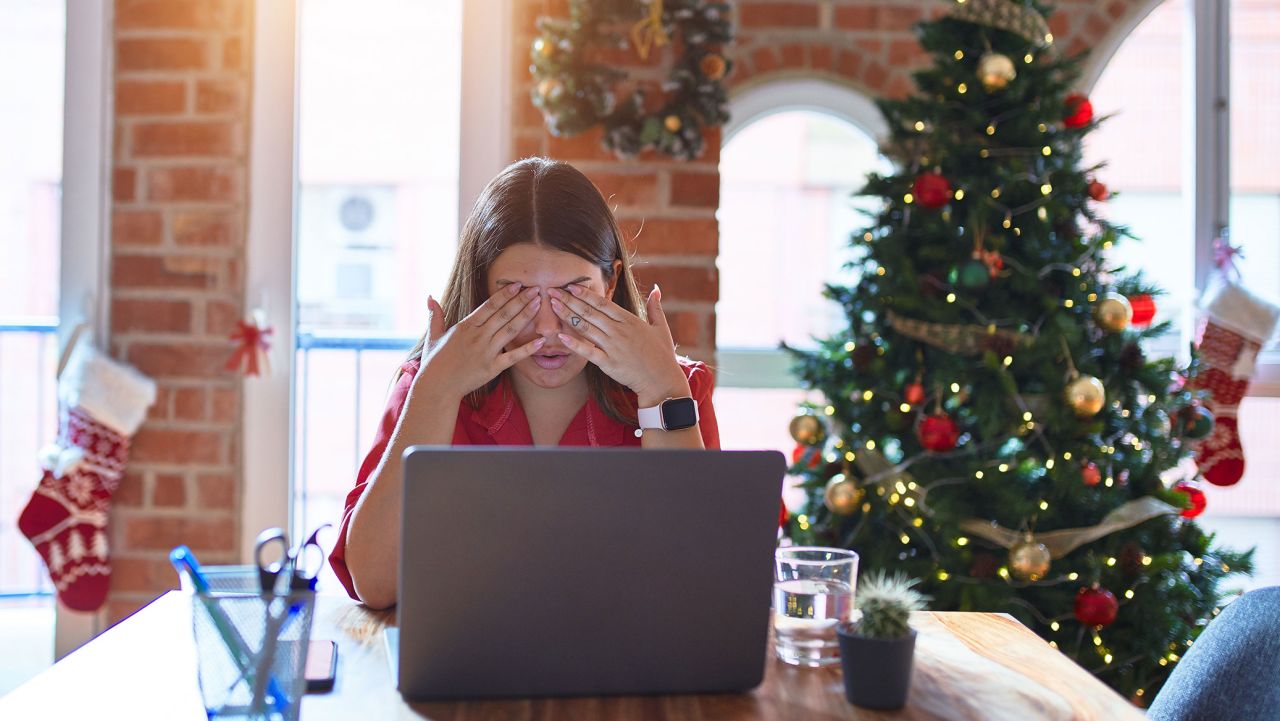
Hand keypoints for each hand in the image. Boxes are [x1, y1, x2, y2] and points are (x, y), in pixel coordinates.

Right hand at [415, 284, 546, 396]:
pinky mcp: (492, 368)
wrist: (437, 386)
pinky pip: (513, 357)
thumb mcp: (434, 335)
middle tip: (535, 289)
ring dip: (526, 316)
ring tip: (538, 304)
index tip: (517, 285)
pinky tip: (540, 340)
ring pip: (510, 330)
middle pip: (503, 314)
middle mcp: (478, 337)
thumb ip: (435, 316)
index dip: (505, 295)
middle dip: (521, 300)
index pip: (489, 306)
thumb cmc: (435, 362)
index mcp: (466, 326)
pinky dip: (527, 349)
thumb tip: (430, 297)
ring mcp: (486, 352)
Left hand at [547, 284, 690, 406]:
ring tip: (552, 306)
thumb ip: (656, 307)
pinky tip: (560, 336)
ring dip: (567, 316)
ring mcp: (613, 347)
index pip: (603, 303)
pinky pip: (588, 352)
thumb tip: (656, 289)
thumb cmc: (662, 355)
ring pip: (585, 328)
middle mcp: (619, 331)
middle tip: (552, 291)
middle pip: (589, 312)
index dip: (585, 294)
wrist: (662, 381)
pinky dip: (574, 344)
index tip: (570, 286)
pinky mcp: (608, 363)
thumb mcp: (661, 327)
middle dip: (569, 300)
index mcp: (630, 321)